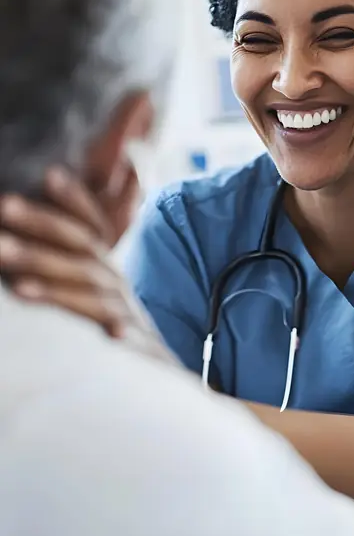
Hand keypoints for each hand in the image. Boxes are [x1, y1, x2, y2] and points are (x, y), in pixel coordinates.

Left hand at [0, 167, 179, 367]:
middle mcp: (113, 281)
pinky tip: (110, 335)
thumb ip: (68, 259)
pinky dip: (120, 332)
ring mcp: (123, 310)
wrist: (157, 361)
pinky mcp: (136, 343)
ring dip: (55, 285)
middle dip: (42, 227)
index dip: (75, 199)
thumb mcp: (91, 285)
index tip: (50, 174)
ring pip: (89, 291)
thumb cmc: (112, 320)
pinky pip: (125, 336)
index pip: (90, 225)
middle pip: (81, 248)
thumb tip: (34, 224)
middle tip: (4, 207)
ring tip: (18, 286)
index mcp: (102, 264)